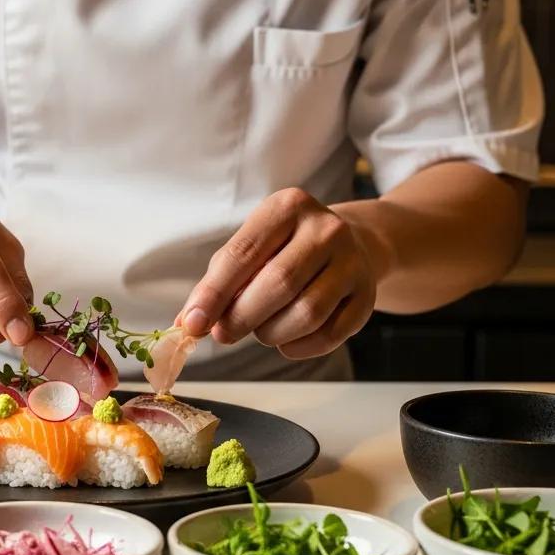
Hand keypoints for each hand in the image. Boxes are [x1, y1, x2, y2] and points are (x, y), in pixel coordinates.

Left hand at [178, 188, 379, 359]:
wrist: (350, 244)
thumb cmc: (284, 249)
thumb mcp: (250, 249)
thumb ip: (218, 283)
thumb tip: (188, 323)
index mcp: (287, 207)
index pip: (243, 254)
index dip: (214, 293)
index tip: (192, 323)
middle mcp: (326, 228)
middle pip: (278, 284)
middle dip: (241, 317)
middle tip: (223, 334)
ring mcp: (352, 261)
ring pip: (306, 313)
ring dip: (271, 333)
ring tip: (260, 330)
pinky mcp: (366, 296)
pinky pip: (329, 335)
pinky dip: (298, 347)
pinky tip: (286, 340)